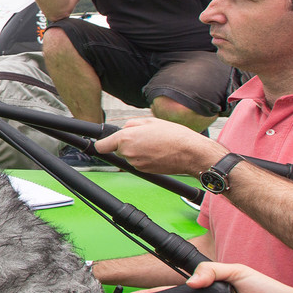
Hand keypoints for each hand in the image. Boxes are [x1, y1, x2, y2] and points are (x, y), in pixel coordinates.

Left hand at [93, 117, 227, 176]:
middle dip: (127, 143)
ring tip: (155, 143)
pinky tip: (157, 152)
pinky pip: (139, 162)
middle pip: (118, 149)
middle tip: (144, 137)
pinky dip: (144, 157)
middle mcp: (128, 153)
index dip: (102, 143)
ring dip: (137, 150)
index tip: (103, 142)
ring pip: (129, 156)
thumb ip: (132, 124)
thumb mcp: (150, 121)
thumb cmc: (174, 135)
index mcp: (126, 138)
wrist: (190, 153)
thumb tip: (124, 129)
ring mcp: (136, 164)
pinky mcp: (144, 171)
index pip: (102, 146)